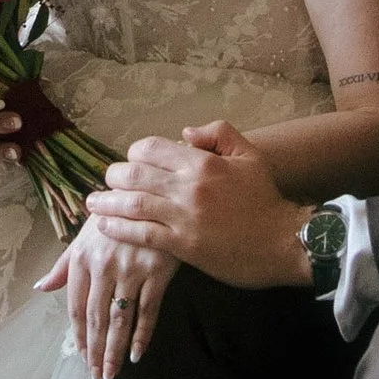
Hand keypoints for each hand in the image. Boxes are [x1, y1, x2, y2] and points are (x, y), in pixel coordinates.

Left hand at [36, 219, 177, 377]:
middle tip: (97, 377)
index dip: (79, 336)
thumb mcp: (85, 236)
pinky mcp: (158, 269)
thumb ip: (64, 266)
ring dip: (114, 350)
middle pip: (96, 318)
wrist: (150, 193)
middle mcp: (104, 265)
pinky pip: (149, 310)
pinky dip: (143, 335)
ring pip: (120, 319)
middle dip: (95, 351)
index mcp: (82, 258)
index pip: (76, 307)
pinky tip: (137, 354)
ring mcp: (131, 268)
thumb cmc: (114, 216)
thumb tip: (40, 289)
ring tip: (112, 373)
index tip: (82, 358)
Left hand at [81, 120, 311, 288]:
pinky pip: (142, 234)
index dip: (134, 154)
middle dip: (113, 177)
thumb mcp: (250, 155)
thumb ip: (219, 133)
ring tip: (92, 204)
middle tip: (104, 183)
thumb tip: (185, 132)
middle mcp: (188, 186)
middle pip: (134, 174)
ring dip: (107, 203)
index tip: (131, 164)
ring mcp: (184, 217)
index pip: (151, 148)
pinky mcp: (184, 245)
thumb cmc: (266, 199)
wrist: (285, 242)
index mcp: (202, 161)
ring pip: (133, 204)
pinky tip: (106, 227)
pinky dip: (119, 229)